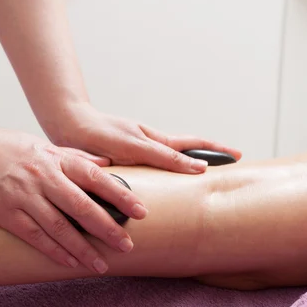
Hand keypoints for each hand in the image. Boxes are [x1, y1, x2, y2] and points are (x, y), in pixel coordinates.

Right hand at [0, 122, 147, 273]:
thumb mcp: (38, 144)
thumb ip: (71, 156)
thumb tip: (104, 164)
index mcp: (53, 157)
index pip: (95, 176)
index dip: (120, 194)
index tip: (140, 209)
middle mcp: (42, 176)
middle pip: (82, 205)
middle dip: (108, 227)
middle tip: (128, 245)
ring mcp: (23, 195)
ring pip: (60, 226)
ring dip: (83, 248)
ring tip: (102, 264)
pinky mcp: (4, 212)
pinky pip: (34, 236)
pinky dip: (54, 252)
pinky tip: (69, 263)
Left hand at [41, 103, 241, 172]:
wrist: (68, 126)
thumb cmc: (99, 134)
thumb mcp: (135, 147)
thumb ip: (165, 157)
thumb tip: (199, 167)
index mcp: (154, 141)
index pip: (193, 146)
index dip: (216, 152)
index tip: (238, 157)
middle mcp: (148, 143)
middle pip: (186, 148)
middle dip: (209, 153)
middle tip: (231, 161)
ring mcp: (137, 147)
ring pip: (168, 155)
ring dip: (188, 160)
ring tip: (204, 173)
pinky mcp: (124, 154)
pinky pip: (150, 160)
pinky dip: (164, 166)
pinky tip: (162, 180)